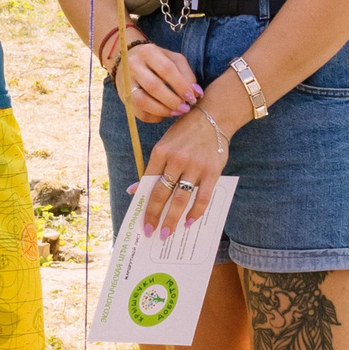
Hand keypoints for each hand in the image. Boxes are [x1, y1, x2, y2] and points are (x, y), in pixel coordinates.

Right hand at [120, 40, 201, 121]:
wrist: (128, 61)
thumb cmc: (157, 61)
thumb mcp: (173, 59)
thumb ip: (187, 74)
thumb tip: (197, 93)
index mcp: (148, 52)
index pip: (166, 69)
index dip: (181, 85)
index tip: (192, 97)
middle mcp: (133, 66)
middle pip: (153, 86)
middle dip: (173, 100)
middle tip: (185, 108)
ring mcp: (126, 83)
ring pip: (142, 101)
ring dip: (163, 111)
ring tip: (176, 112)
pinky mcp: (124, 98)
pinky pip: (139, 112)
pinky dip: (155, 117)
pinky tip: (165, 114)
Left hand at [138, 108, 228, 234]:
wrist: (213, 116)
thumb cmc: (185, 132)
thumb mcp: (165, 144)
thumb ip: (152, 167)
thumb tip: (135, 190)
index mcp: (161, 151)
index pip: (149, 182)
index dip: (144, 204)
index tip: (142, 221)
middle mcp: (177, 159)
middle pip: (163, 193)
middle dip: (155, 216)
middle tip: (151, 233)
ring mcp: (195, 166)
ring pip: (181, 198)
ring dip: (173, 218)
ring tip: (167, 233)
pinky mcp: (212, 171)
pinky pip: (203, 197)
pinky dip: (196, 212)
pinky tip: (190, 222)